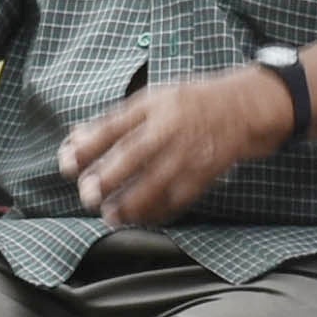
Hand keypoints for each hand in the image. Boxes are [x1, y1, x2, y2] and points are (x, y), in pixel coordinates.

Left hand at [60, 66, 285, 230]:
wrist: (249, 105)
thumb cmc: (196, 101)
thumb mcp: (156, 97)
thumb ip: (119, 118)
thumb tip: (77, 137)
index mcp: (154, 103)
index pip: (113, 125)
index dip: (87, 145)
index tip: (67, 163)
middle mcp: (171, 126)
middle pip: (133, 154)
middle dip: (108, 177)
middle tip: (88, 195)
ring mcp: (191, 150)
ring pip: (156, 182)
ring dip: (131, 203)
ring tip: (111, 215)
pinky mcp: (208, 171)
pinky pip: (180, 196)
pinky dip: (161, 211)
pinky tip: (144, 219)